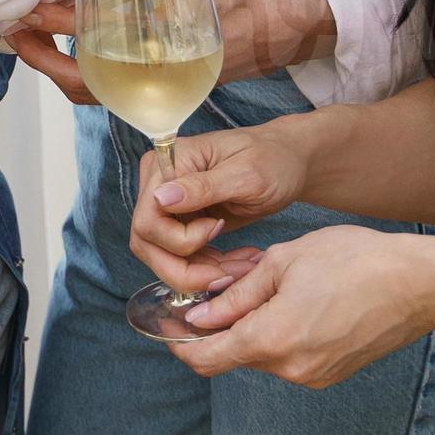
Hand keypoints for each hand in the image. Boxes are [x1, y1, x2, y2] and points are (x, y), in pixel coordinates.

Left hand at [11, 0, 328, 102]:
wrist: (265, 35)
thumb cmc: (230, 1)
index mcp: (164, 45)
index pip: (101, 37)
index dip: (63, 22)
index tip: (35, 7)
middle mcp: (151, 75)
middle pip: (82, 82)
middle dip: (43, 58)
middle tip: (14, 29)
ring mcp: (148, 89)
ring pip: (86, 92)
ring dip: (50, 68)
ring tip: (22, 39)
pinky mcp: (146, 91)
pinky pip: (99, 92)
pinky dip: (70, 73)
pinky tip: (50, 48)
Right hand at [129, 124, 312, 292]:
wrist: (287, 163)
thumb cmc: (271, 159)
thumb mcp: (244, 174)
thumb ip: (202, 187)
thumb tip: (159, 198)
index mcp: (165, 165)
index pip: (148, 219)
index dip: (180, 239)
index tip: (218, 228)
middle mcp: (158, 186)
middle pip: (147, 244)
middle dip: (187, 269)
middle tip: (228, 275)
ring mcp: (169, 208)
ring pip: (163, 258)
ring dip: (201, 273)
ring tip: (242, 269)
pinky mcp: (183, 225)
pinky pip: (183, 259)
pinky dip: (211, 269)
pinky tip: (239, 263)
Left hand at [166, 225, 434, 388]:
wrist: (418, 284)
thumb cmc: (353, 261)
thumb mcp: (282, 263)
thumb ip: (235, 295)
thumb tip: (200, 316)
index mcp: (272, 339)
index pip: (205, 357)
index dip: (178, 342)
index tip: (167, 322)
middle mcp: (291, 368)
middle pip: (232, 355)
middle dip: (217, 327)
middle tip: (218, 290)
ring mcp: (314, 375)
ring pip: (261, 354)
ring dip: (249, 328)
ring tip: (263, 286)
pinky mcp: (332, 372)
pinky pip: (288, 357)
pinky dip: (276, 334)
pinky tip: (291, 302)